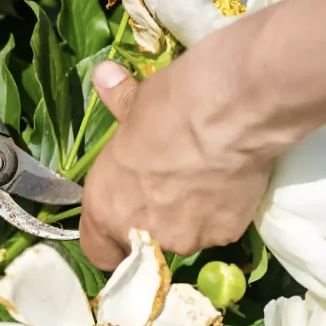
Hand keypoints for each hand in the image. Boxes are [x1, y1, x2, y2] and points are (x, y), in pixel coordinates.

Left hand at [78, 47, 281, 269]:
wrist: (227, 116)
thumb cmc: (166, 110)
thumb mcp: (133, 103)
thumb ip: (116, 101)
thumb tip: (103, 73)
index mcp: (106, 209)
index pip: (98, 252)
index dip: (108, 237)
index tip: (120, 216)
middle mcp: (141, 234)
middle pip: (143, 243)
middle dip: (153, 219)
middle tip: (167, 183)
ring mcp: (186, 239)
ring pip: (183, 235)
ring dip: (188, 215)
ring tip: (202, 176)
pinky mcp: (225, 235)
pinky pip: (218, 227)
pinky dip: (221, 210)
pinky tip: (227, 180)